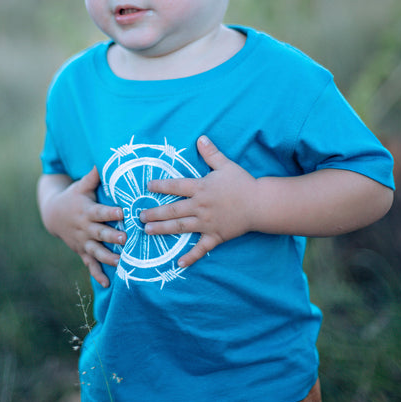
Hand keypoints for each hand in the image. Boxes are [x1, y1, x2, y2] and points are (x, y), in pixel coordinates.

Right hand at [39, 168, 126, 287]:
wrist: (53, 215)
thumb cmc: (74, 197)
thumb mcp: (81, 186)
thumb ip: (94, 176)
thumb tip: (103, 161)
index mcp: (87, 211)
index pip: (101, 212)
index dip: (111, 213)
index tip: (123, 212)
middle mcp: (85, 228)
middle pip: (100, 233)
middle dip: (112, 237)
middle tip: (125, 239)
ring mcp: (83, 242)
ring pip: (96, 251)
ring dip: (108, 257)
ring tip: (120, 262)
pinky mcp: (82, 252)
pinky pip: (90, 264)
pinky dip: (98, 274)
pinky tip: (108, 284)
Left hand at [141, 136, 255, 267]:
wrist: (260, 204)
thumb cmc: (243, 183)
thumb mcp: (226, 165)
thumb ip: (211, 153)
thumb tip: (201, 137)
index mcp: (201, 188)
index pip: (177, 186)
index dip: (161, 185)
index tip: (148, 187)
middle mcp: (200, 206)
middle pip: (173, 209)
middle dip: (155, 213)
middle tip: (140, 216)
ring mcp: (207, 223)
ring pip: (180, 227)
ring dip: (163, 229)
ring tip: (148, 231)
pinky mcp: (215, 236)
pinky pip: (201, 248)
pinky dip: (190, 257)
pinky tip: (178, 264)